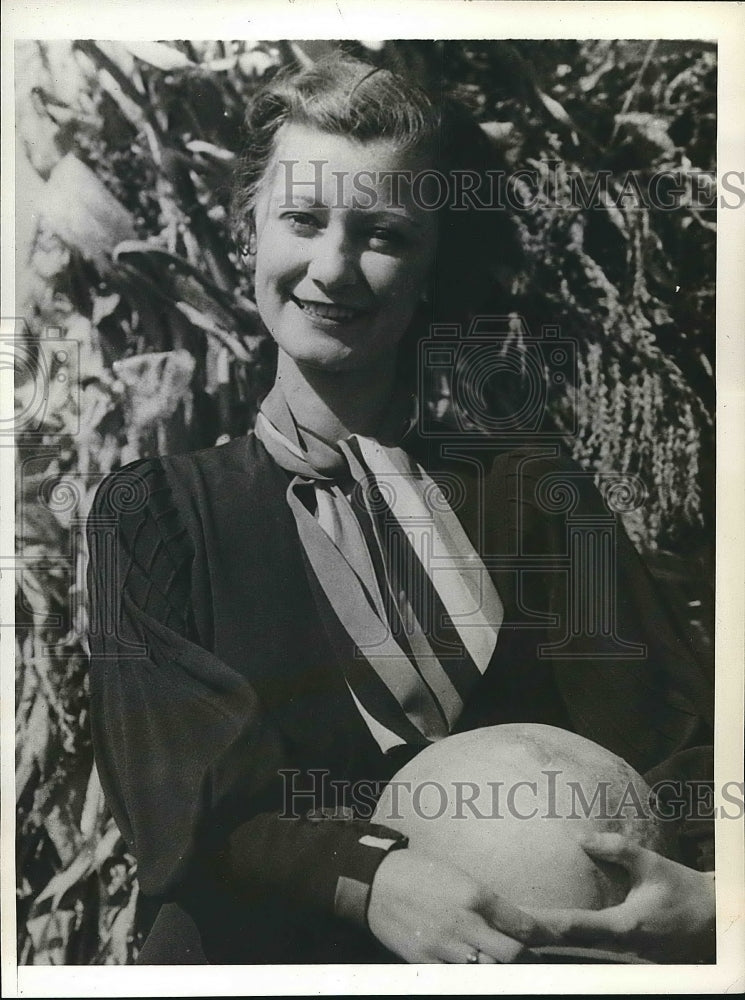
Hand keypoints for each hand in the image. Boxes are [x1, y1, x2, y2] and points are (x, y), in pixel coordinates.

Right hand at [367, 848, 551, 962]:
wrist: (374, 882)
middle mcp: (464, 922)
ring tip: (494, 960)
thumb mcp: (457, 876)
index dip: (539, 936)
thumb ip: (483, 902)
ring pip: (487, 969)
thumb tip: (506, 922)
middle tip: (525, 958)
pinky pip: (456, 979)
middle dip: (522, 958)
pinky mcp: (426, 963)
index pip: (521, 924)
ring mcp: (445, 946)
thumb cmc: (417, 872)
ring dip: (495, 967)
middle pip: (511, 953)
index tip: (544, 940)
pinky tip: (468, 969)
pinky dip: (467, 975)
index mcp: (474, 894)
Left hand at [525, 832, 715, 962]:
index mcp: (624, 927)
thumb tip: (579, 837)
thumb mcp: (652, 865)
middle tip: (499, 925)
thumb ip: (617, 849)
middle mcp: (618, 949)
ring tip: (508, 931)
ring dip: (543, 943)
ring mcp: (620, 958)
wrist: (716, 924)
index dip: (543, 923)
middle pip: (565, 946)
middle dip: (532, 938)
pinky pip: (587, 952)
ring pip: (574, 954)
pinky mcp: (623, 957)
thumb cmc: (683, 891)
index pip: (574, 926)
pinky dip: (562, 944)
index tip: (516, 919)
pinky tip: (541, 934)